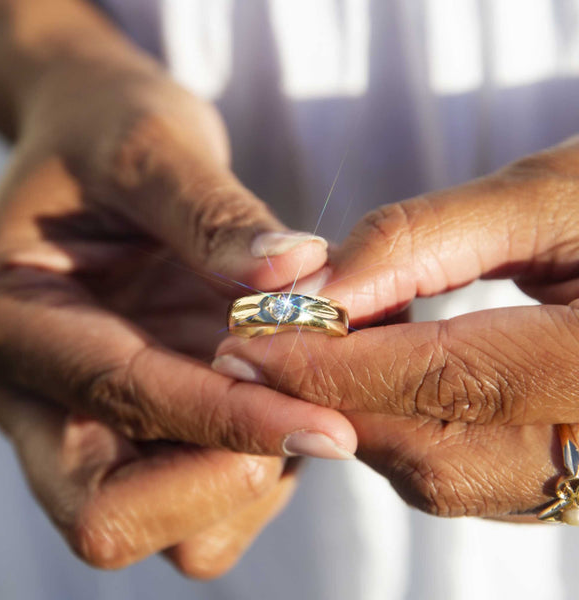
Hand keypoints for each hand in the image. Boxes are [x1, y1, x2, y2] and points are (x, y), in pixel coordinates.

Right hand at [0, 0, 356, 571]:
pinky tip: (297, 394)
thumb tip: (296, 274)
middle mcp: (46, 396)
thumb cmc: (109, 135)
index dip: (228, 419)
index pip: (122, 398)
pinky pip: (211, 500)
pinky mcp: (151, 425)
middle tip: (311, 420)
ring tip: (309, 396)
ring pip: (172, 527)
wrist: (100, 149)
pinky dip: (266, 466)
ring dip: (253, 481)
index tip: (326, 424)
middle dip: (223, 480)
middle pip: (113, 516)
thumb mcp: (149, 146)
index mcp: (18, 322)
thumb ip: (211, 213)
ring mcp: (101, 421)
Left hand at [215, 136, 578, 519]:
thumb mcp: (552, 194)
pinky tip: (366, 379)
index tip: (248, 342)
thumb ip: (427, 239)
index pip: (444, 380)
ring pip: (440, 474)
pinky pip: (461, 473)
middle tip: (253, 354)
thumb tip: (322, 285)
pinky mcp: (566, 473)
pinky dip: (398, 429)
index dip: (333, 364)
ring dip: (356, 417)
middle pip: (432, 448)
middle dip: (327, 401)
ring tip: (302, 358)